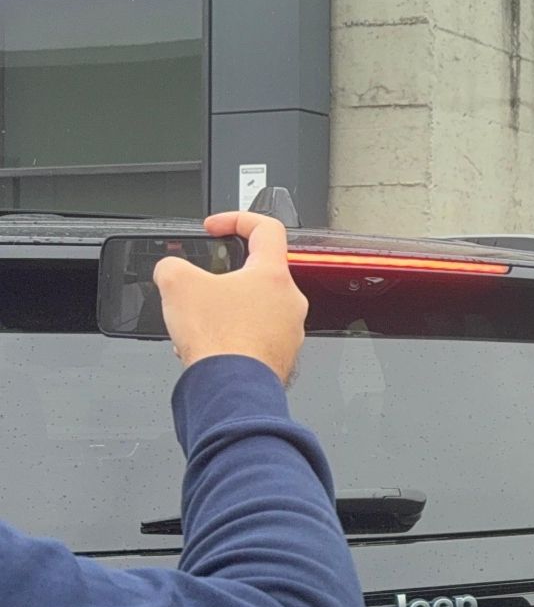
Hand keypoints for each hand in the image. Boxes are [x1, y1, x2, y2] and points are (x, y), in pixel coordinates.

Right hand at [154, 211, 307, 385]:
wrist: (231, 388)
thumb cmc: (220, 342)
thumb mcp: (177, 284)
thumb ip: (172, 264)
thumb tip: (171, 269)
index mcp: (273, 275)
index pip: (266, 228)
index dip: (237, 219)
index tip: (216, 227)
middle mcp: (290, 301)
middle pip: (257, 273)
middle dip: (224, 277)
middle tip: (201, 286)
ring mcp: (290, 330)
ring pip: (255, 307)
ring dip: (226, 310)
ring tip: (202, 322)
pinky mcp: (282, 354)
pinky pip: (256, 335)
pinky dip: (232, 335)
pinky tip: (211, 345)